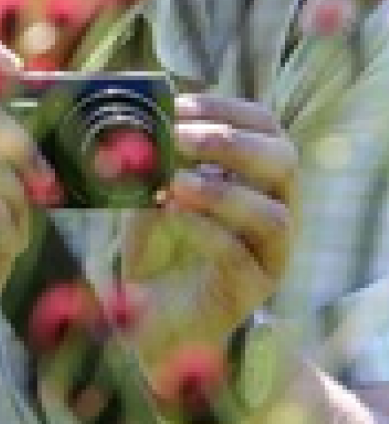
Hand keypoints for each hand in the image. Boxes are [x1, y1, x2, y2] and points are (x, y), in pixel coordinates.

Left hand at [124, 92, 298, 377]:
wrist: (153, 318)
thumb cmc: (159, 246)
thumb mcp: (153, 190)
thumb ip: (155, 160)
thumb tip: (139, 120)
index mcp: (258, 174)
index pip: (264, 126)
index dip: (226, 109)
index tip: (179, 105)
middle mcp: (277, 208)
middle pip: (284, 161)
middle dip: (231, 142)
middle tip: (181, 139)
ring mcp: (271, 252)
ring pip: (274, 215)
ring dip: (222, 192)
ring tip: (176, 184)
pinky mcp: (253, 290)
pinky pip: (241, 257)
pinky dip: (205, 230)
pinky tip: (173, 215)